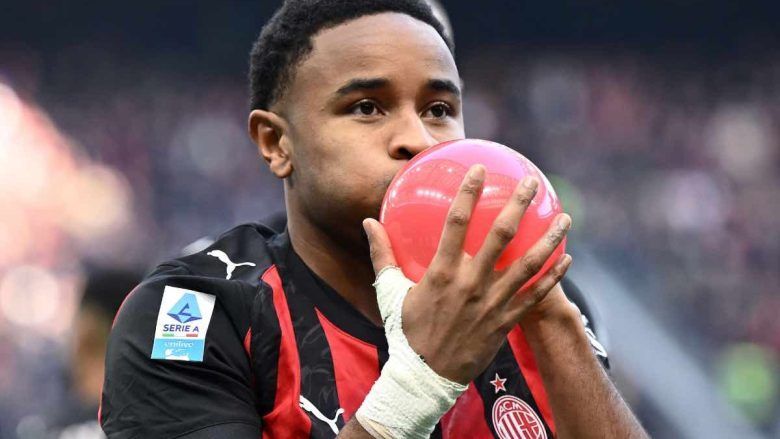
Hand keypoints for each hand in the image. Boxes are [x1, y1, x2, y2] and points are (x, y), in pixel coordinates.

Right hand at [364, 164, 571, 384]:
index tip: (479, 169)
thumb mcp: (390, 292)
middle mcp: (471, 283)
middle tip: (532, 183)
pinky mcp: (506, 321)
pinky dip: (553, 278)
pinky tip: (567, 259)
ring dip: (548, 239)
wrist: (425, 376)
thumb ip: (382, 255)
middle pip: (501, 235)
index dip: (468, 193)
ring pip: (528, 264)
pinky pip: (535, 296)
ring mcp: (492, 303)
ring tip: (564, 219)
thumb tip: (369, 223)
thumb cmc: (407, 332)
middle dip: (518, 205)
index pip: (457, 222)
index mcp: (442, 272)